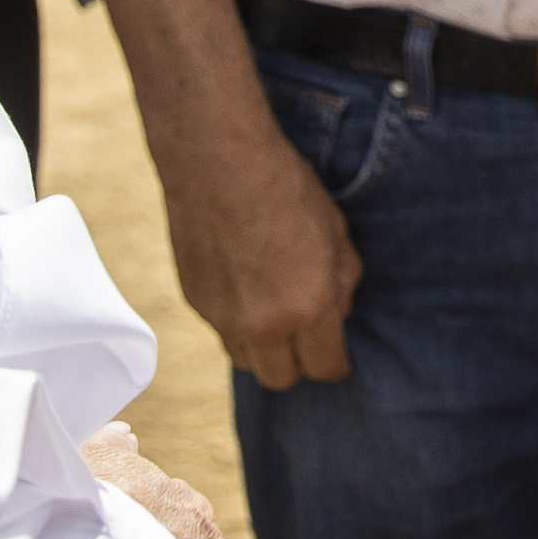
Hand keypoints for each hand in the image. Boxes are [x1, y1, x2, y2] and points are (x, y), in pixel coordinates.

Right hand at [163, 123, 361, 391]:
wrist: (217, 160)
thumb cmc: (285, 187)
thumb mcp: (335, 230)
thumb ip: (342, 281)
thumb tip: (338, 311)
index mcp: (308, 308)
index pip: (325, 368)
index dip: (337, 364)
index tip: (339, 354)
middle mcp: (263, 324)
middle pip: (281, 378)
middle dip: (298, 363)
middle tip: (306, 335)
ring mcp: (222, 316)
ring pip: (245, 360)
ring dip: (263, 347)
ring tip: (273, 310)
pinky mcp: (194, 301)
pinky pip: (220, 330)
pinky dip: (235, 321)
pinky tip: (243, 283)